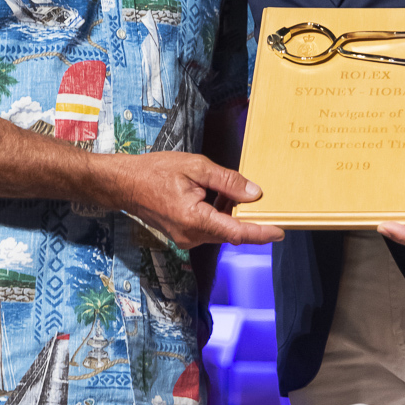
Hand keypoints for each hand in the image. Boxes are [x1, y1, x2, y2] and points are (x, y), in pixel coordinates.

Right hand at [86, 152, 283, 250]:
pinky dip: (218, 214)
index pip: (236, 232)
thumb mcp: (195, 166)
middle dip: (246, 216)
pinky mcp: (183, 235)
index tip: (280, 232)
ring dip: (230, 212)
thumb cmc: (155, 171)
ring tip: (227, 188)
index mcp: (194, 219)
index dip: (260, 233)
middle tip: (260, 198)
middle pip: (230, 231)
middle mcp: (191, 235)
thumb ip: (227, 181)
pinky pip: (209, 227)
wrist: (124, 183)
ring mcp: (186, 238)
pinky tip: (215, 195)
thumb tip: (254, 193)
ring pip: (220, 229)